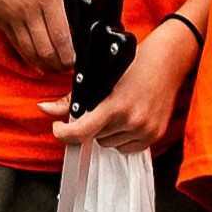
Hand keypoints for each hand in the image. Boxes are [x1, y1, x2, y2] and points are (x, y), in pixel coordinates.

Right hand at [0, 0, 95, 74]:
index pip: (62, 36)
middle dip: (59, 65)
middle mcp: (29, 10)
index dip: (71, 54)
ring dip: (43, 64)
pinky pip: (14, 43)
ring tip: (54, 68)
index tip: (78, 58)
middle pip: (46, 51)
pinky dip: (26, 56)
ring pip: (29, 52)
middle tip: (69, 67)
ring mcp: (11, 16)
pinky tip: (34, 59)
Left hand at [53, 17, 197, 150]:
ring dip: (108, 133)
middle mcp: (131, 121)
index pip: (80, 133)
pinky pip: (126, 148)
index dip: (64, 134)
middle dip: (93, 126)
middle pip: (94, 138)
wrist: (167, 62)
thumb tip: (45, 109)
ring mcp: (145, 130)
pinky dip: (123, 138)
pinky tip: (128, 120)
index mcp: (115, 106)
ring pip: (109, 144)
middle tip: (102, 108)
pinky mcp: (155, 135)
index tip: (59, 128)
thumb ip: (68, 100)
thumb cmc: (133, 65)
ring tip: (118, 112)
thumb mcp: (98, 78)